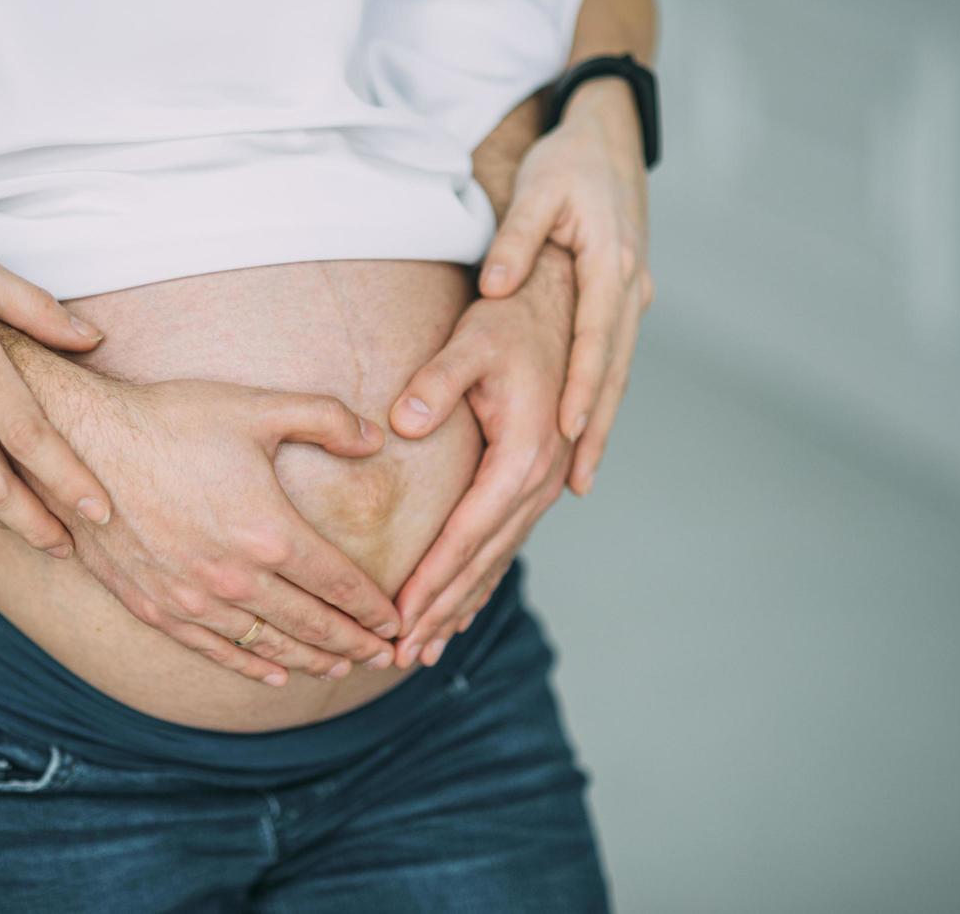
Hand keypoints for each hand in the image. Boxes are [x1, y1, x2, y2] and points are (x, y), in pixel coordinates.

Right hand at [27, 370, 401, 685]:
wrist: (80, 443)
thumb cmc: (171, 419)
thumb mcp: (256, 407)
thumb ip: (326, 418)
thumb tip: (379, 438)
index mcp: (270, 533)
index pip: (340, 584)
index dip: (374, 608)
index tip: (396, 620)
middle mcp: (236, 578)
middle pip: (312, 625)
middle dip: (355, 643)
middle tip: (385, 657)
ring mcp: (193, 599)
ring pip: (269, 644)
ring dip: (311, 661)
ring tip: (341, 669)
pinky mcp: (155, 607)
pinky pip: (215, 650)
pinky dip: (252, 666)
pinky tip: (275, 675)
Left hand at [386, 247, 577, 667]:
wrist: (563, 302)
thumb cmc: (512, 319)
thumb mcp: (472, 342)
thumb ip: (436, 382)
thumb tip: (402, 422)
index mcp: (525, 455)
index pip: (468, 534)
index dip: (431, 580)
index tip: (396, 619)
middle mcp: (541, 479)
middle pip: (483, 562)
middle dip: (440, 612)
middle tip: (399, 658)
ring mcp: (545, 483)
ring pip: (497, 561)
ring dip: (460, 607)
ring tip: (423, 652)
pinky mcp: (538, 480)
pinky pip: (507, 544)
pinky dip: (480, 581)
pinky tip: (457, 610)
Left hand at [478, 78, 652, 495]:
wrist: (609, 133)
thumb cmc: (569, 161)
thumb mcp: (539, 191)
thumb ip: (515, 239)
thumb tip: (494, 286)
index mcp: (611, 270)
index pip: (595, 346)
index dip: (581, 395)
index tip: (567, 438)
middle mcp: (630, 292)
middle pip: (612, 378)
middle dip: (594, 435)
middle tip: (578, 482)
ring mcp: (633, 298)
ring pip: (617, 377)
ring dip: (601, 428)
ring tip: (582, 478)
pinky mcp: (624, 300)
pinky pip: (613, 362)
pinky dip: (601, 400)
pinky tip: (587, 432)